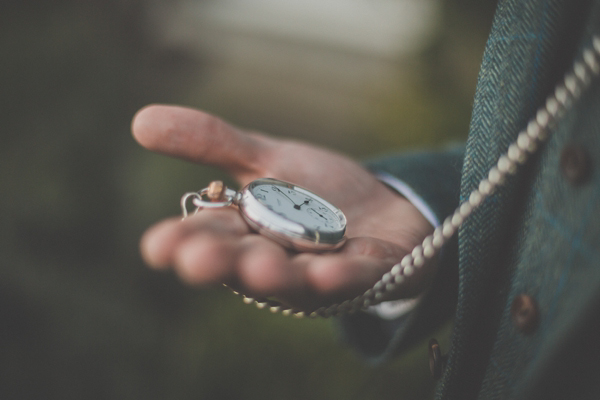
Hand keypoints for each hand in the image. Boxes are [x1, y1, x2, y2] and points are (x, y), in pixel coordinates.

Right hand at [132, 104, 435, 310]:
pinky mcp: (368, 273)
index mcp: (247, 233)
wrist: (383, 205)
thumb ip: (212, 143)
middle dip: (221, 263)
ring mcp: (321, 271)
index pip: (209, 237)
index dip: (183, 242)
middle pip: (244, 263)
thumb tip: (139, 122)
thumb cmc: (316, 192)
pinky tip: (324, 273)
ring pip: (293, 278)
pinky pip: (352, 279)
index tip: (157, 245)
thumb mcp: (265, 160)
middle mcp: (277, 258)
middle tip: (194, 261)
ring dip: (274, 275)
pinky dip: (337, 277)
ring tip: (258, 269)